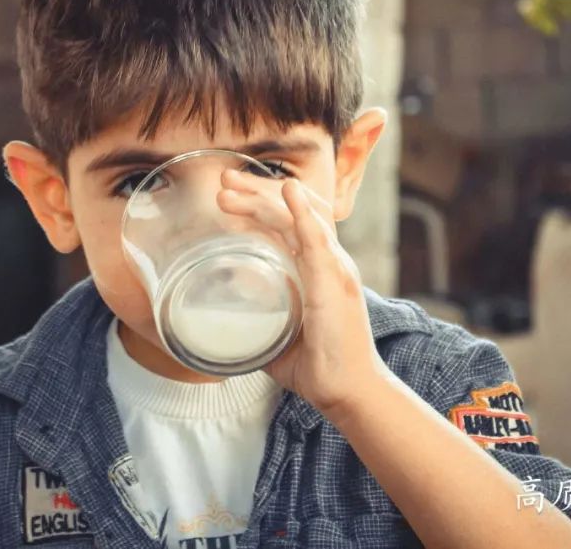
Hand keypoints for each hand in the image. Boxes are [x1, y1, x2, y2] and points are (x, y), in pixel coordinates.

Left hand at [216, 169, 388, 419]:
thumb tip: (222, 325)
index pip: (293, 222)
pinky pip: (317, 240)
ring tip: (231, 186)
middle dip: (257, 191)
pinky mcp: (332, 284)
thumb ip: (256, 323)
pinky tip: (288, 192)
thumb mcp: (277, 336)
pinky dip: (302, 213)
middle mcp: (330, 262)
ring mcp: (334, 269)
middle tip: (223, 180)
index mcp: (320, 270)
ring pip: (301, 217)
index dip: (263, 202)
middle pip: (295, 210)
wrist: (348, 391)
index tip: (229, 194)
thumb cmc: (318, 367)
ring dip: (265, 197)